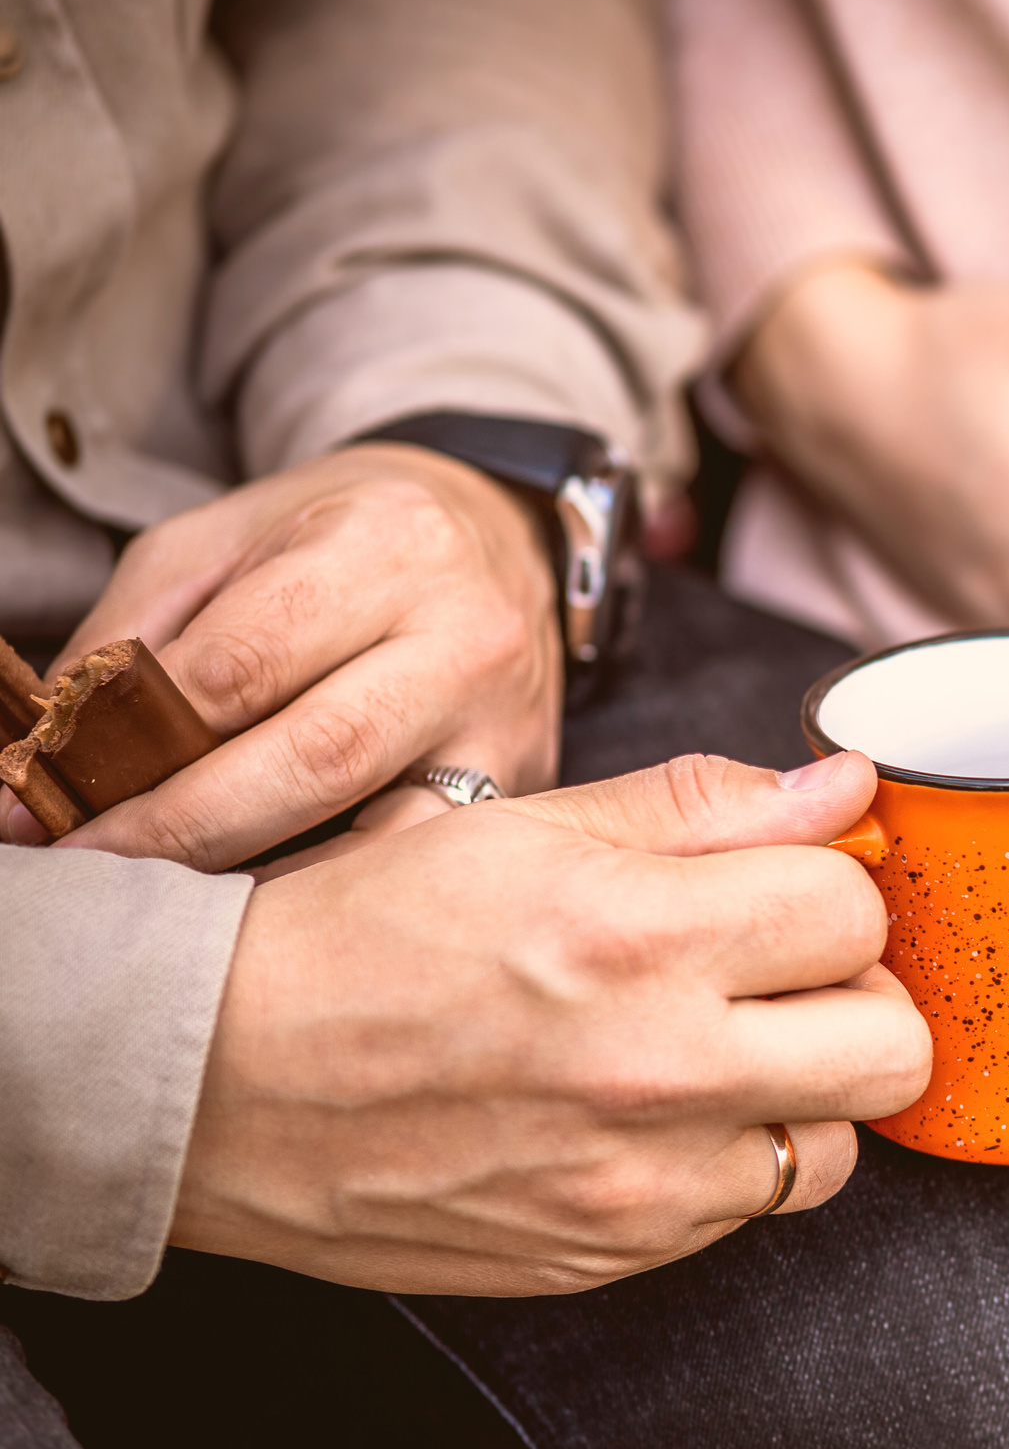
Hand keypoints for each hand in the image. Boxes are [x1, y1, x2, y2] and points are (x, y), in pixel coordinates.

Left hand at [3, 443, 558, 867]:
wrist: (500, 536)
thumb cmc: (344, 536)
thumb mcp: (228, 537)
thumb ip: (139, 627)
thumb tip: (53, 748)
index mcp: (387, 546)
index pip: (244, 662)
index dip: (128, 740)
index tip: (38, 798)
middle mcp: (467, 635)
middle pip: (315, 758)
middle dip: (181, 828)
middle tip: (88, 869)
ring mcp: (504, 723)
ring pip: (381, 839)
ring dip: (259, 886)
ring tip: (169, 908)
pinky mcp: (520, 787)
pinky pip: (416, 867)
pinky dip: (332, 897)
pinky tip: (264, 912)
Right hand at [172, 751, 932, 1294]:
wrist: (209, 1078)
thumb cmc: (359, 932)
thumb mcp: (523, 825)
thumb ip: (706, 807)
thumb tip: (846, 784)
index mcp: (637, 936)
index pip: (857, 914)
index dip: (832, 888)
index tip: (782, 886)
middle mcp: (655, 1072)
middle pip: (894, 1048)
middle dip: (859, 995)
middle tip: (787, 970)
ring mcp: (636, 1183)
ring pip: (838, 1147)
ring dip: (805, 1089)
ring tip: (718, 1043)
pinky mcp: (607, 1256)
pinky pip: (745, 1210)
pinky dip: (726, 1157)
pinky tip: (652, 1107)